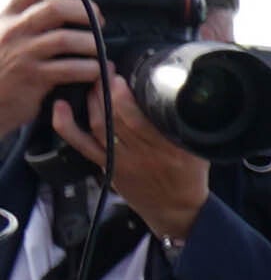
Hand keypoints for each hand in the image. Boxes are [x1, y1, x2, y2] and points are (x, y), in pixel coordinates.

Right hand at [4, 0, 102, 157]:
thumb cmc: (6, 66)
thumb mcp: (10, 34)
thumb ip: (33, 18)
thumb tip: (72, 4)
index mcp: (9, 14)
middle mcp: (13, 30)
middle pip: (54, 8)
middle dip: (85, 11)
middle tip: (99, 21)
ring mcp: (22, 53)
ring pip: (66, 39)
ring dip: (92, 44)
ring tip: (98, 50)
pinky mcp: (33, 78)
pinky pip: (71, 69)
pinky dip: (91, 69)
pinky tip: (96, 70)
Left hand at [12, 0, 214, 239]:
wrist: (176, 210)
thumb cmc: (189, 177)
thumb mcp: (200, 149)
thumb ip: (189, 124)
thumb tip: (187, 92)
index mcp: (167, 150)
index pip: (140, 119)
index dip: (125, 97)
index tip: (122, 76)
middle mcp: (141, 155)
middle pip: (115, 118)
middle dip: (106, 89)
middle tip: (104, 69)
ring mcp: (120, 160)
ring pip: (98, 125)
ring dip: (93, 100)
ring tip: (94, 80)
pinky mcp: (105, 164)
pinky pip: (80, 144)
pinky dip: (67, 125)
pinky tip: (61, 106)